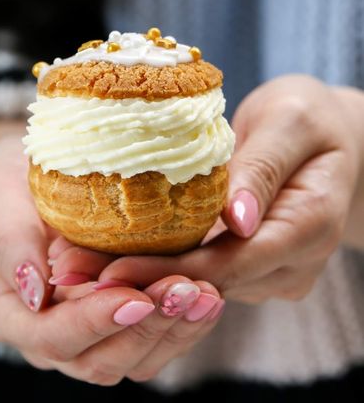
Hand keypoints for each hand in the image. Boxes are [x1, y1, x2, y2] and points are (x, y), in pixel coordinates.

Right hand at [0, 134, 223, 383]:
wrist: (25, 180)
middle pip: (96, 360)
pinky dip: (182, 324)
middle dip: (145, 329)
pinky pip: (150, 341)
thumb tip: (37, 293)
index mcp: (3, 310)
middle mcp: (43, 335)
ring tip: (206, 295)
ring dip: (172, 331)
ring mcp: (82, 334)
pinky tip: (208, 295)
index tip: (134, 297)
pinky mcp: (115, 322)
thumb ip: (9, 240)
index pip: (48, 336)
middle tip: (186, 291)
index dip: (93, 323)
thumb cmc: (5, 183)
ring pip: (131, 359)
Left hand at [49, 75, 362, 303]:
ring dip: (141, 277)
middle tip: (70, 271)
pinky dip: (158, 266)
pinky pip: (202, 272)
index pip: (231, 263)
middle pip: (208, 284)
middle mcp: (292, 263)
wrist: (332, 137)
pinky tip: (109, 256)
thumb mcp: (290, 121)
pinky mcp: (254, 267)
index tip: (108, 270)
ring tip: (76, 265)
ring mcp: (274, 272)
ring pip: (200, 286)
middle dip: (139, 281)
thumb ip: (263, 168)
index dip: (168, 271)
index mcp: (310, 226)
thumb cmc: (310, 117)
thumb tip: (236, 222)